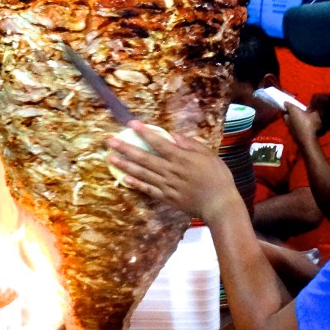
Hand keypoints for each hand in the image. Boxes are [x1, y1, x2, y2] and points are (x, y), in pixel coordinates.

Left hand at [106, 120, 244, 224]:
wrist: (219, 205)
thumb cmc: (218, 178)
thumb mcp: (209, 155)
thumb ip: (191, 144)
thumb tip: (173, 135)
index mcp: (181, 158)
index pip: (158, 142)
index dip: (144, 132)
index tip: (131, 124)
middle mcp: (170, 170)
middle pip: (144, 157)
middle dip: (126, 148)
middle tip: (110, 141)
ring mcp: (166, 185)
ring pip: (141, 173)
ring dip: (125, 165)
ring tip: (110, 158)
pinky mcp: (166, 197)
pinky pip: (147, 189)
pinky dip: (135, 184)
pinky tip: (123, 179)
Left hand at [285, 105, 321, 146]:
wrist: (307, 140)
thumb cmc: (311, 124)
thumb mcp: (315, 115)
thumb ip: (313, 109)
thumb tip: (311, 106)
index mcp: (293, 111)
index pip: (287, 104)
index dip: (287, 103)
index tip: (288, 102)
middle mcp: (289, 118)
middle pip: (285, 113)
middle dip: (288, 112)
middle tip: (293, 111)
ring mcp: (289, 126)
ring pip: (287, 121)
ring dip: (290, 119)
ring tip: (296, 119)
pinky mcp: (291, 133)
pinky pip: (291, 127)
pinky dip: (293, 125)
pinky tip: (299, 126)